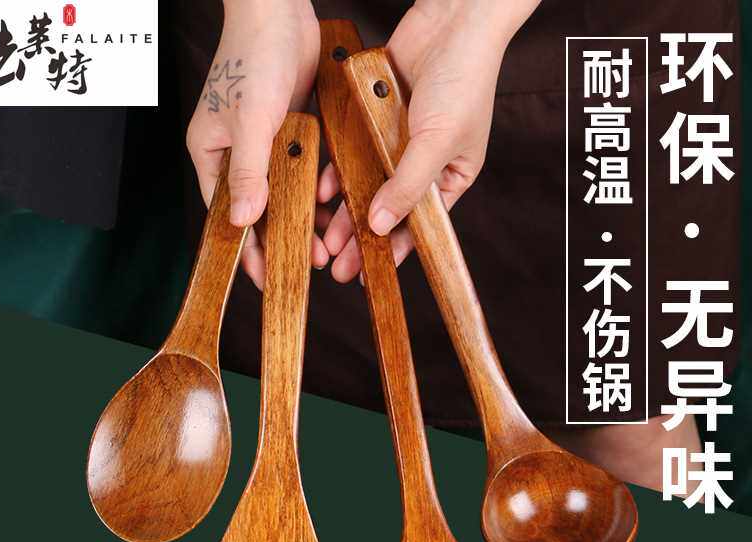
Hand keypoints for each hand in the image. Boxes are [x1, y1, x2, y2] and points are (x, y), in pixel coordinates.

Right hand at [187, 0, 327, 288]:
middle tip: (307, 264)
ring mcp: (260, 143)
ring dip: (300, 218)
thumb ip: (249, 172)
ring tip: (323, 245)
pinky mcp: (285, 131)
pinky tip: (329, 208)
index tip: (262, 277)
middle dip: (278, 239)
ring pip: (279, 195)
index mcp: (210, 153)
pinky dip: (311, 191)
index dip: (243, 248)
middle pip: (254, 209)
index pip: (224, 214)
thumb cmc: (253, 56)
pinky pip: (297, 172)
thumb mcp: (250, 120)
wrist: (278, 10)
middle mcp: (233, 153)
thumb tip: (243, 220)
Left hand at [319, 0, 539, 282]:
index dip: (394, 251)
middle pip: (388, 211)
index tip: (370, 274)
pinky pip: (354, 152)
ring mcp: (397, 142)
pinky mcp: (376, 120)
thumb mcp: (436, 141)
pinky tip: (321, 191)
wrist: (454, 18)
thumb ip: (407, 185)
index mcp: (449, 177)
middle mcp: (422, 164)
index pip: (419, 225)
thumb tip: (382, 226)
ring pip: (367, 186)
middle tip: (339, 268)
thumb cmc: (463, 79)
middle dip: (362, 239)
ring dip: (345, 211)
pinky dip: (338, 171)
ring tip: (325, 239)